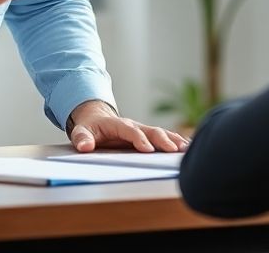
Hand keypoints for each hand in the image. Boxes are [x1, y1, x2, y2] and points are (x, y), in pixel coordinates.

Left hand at [67, 100, 189, 152]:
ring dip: (173, 140)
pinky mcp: (147, 135)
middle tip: (173, 150)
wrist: (96, 117)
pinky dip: (176, 141)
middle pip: (151, 131)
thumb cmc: (90, 127)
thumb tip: (84, 146)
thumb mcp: (81, 131)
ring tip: (186, 149)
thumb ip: (82, 138)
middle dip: (163, 140)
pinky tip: (187, 147)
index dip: (140, 139)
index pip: (131, 131)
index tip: (148, 149)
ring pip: (161, 133)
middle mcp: (133, 125)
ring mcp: (142, 130)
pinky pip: (164, 137)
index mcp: (118, 124)